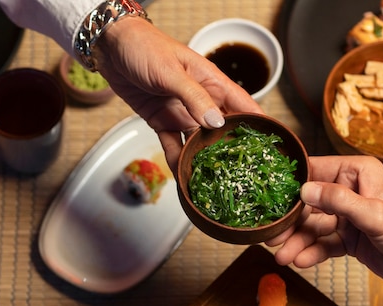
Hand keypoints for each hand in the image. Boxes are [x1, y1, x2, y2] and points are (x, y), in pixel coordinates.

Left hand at [94, 17, 262, 172]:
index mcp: (212, 83)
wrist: (110, 46)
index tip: (272, 144)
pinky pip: (174, 145)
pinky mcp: (163, 122)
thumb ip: (194, 97)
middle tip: (244, 172)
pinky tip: (184, 177)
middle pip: (224, 129)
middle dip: (234, 150)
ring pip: (200, 142)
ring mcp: (183, 113)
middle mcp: (202, 101)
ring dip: (206, 160)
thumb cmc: (144, 47)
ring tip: (215, 181)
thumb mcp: (172, 71)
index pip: (243, 105)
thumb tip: (217, 122)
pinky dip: (178, 160)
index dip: (260, 123)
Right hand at [266, 155, 382, 290]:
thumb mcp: (376, 214)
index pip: (316, 171)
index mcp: (358, 172)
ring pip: (313, 226)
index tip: (269, 196)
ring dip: (297, 241)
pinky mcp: (348, 238)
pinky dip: (311, 252)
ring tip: (282, 256)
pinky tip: (300, 261)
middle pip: (309, 202)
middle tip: (272, 236)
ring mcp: (348, 216)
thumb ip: (340, 201)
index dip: (291, 183)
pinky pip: (323, 243)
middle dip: (290, 221)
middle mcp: (350, 190)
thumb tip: (305, 189)